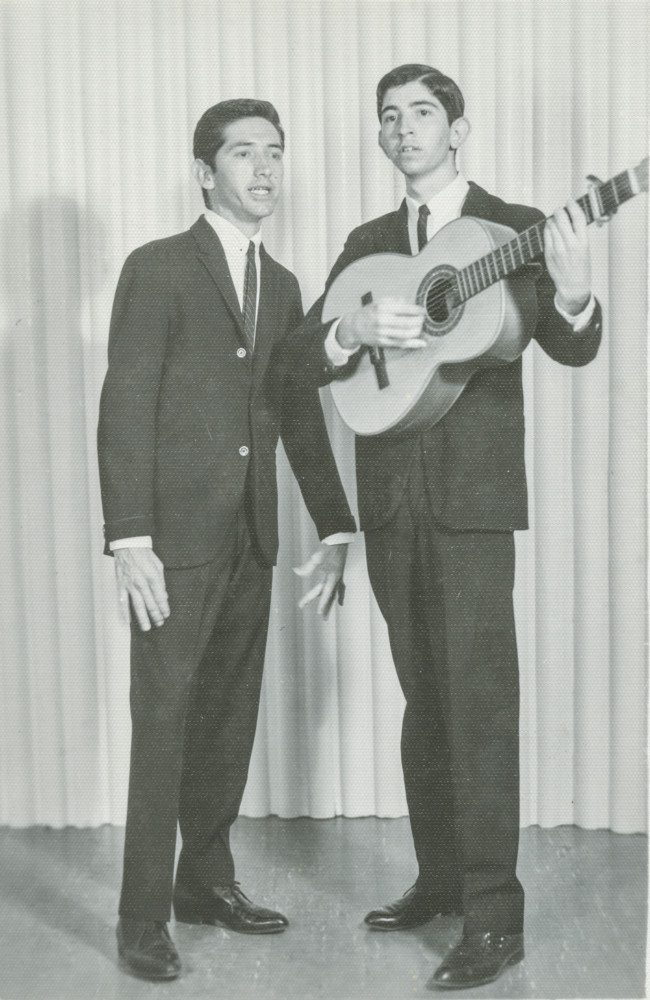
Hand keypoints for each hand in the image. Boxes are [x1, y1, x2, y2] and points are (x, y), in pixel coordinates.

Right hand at [113, 547, 169, 630]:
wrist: (127, 545)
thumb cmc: (144, 555)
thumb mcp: (158, 565)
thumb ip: (162, 582)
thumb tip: (164, 596)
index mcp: (152, 576)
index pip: (160, 596)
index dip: (164, 607)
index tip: (167, 615)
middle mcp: (141, 582)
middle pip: (150, 603)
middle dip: (156, 615)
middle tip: (160, 624)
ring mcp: (130, 584)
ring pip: (137, 605)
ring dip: (143, 618)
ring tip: (147, 628)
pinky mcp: (121, 585)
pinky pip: (122, 601)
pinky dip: (124, 612)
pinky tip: (128, 621)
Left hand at [293, 542, 347, 618]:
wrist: (340, 540)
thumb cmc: (329, 548)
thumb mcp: (317, 557)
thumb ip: (307, 567)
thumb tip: (296, 571)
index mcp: (331, 576)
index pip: (326, 592)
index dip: (323, 603)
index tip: (319, 613)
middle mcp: (335, 579)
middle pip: (328, 596)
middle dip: (324, 607)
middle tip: (321, 618)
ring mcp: (337, 577)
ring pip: (333, 594)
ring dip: (329, 605)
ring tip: (325, 617)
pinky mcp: (338, 575)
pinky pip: (338, 589)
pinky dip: (337, 596)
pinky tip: (339, 603)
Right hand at [336, 297, 426, 350]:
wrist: (354, 327)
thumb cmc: (368, 313)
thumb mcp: (379, 302)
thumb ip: (394, 301)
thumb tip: (407, 303)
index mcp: (382, 308)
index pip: (403, 309)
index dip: (416, 310)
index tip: (423, 311)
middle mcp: (382, 320)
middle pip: (406, 322)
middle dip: (418, 321)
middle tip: (422, 319)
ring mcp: (382, 332)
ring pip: (405, 334)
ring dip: (416, 331)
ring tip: (420, 328)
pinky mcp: (383, 342)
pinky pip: (401, 344)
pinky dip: (413, 344)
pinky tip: (421, 343)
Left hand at [543, 200, 591, 314]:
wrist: (573, 286)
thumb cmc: (581, 267)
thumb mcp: (586, 248)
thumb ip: (579, 233)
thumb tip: (571, 217)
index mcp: (583, 242)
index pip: (578, 218)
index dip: (573, 206)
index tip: (569, 201)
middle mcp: (570, 245)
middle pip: (562, 220)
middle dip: (559, 211)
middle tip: (559, 209)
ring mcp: (558, 250)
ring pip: (552, 226)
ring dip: (553, 220)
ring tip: (555, 219)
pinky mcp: (549, 254)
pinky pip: (546, 236)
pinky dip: (547, 229)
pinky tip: (550, 229)